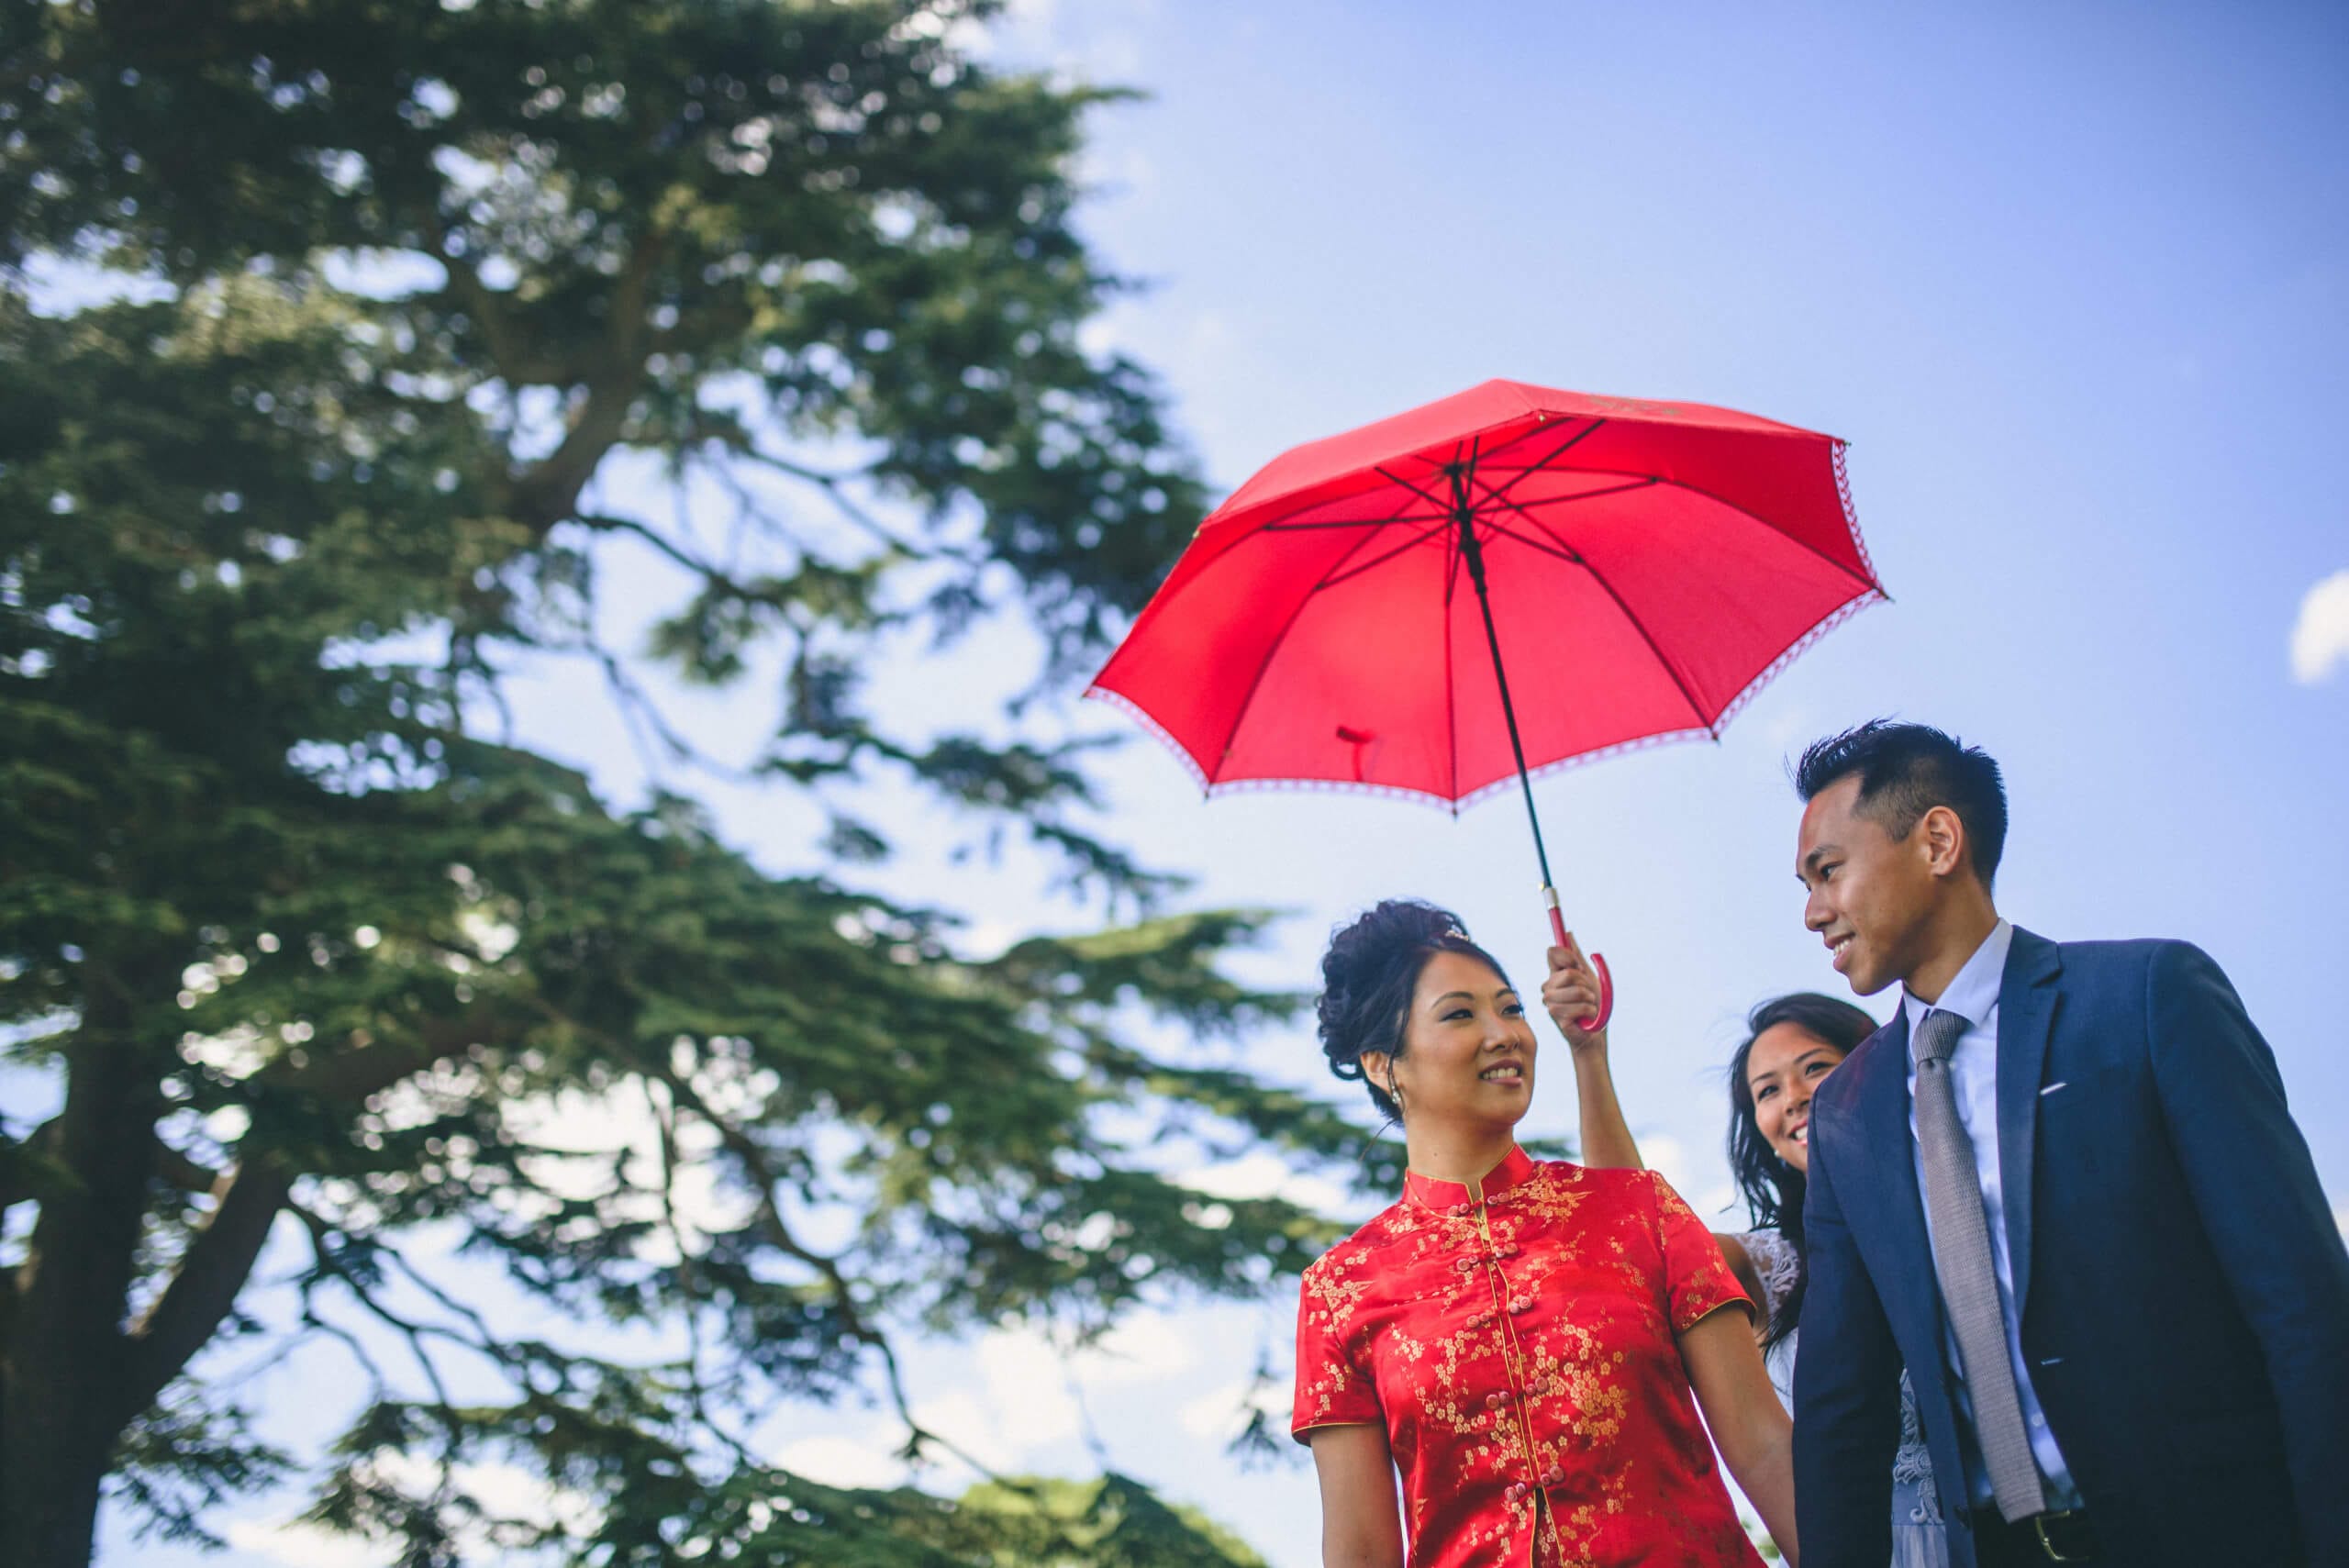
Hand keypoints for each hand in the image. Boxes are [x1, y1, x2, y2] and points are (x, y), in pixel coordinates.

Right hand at [1542, 934, 1608, 1055]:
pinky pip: (1578, 1007)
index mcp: (1555, 974)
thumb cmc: (1593, 1004)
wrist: (1595, 1031)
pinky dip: (1589, 1011)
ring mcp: (1550, 1001)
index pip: (1553, 952)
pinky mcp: (1556, 1016)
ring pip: (1576, 991)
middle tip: (1588, 994)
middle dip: (1585, 983)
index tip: (1578, 964)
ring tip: (1589, 1007)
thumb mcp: (1589, 976)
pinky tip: (1587, 1017)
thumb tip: (1568, 934)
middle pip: (1569, 973)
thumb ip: (1577, 956)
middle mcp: (1549, 986)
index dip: (1568, 956)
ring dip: (1589, 999)